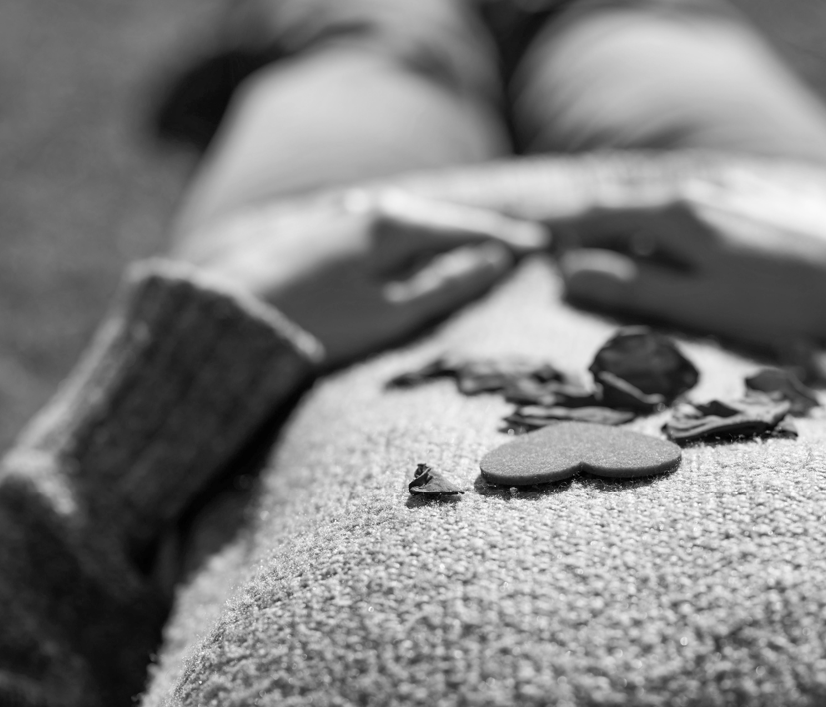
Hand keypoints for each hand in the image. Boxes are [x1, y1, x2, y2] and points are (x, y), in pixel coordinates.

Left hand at [175, 189, 548, 367]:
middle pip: (439, 216)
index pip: (466, 227)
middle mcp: (370, 207)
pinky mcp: (319, 228)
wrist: (229, 320)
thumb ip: (447, 284)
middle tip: (520, 242)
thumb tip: (494, 260)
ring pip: (409, 218)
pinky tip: (412, 240)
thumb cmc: (316, 325)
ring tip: (475, 242)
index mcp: (394, 224)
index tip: (540, 247)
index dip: (506, 238)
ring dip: (445, 229)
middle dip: (480, 230)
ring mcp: (342, 214)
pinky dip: (411, 233)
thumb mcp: (392, 313)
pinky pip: (382, 223)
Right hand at [556, 168, 825, 352]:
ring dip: (632, 217)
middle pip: (630, 197)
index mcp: (679, 212)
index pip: (601, 210)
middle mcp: (702, 186)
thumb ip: (635, 287)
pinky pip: (699, 197)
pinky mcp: (763, 195)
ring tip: (615, 244)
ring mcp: (735, 186)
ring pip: (665, 196)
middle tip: (565, 244)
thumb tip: (570, 274)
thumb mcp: (700, 304)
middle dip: (593, 219)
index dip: (565, 228)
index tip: (535, 246)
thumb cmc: (782, 305)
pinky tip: (679, 236)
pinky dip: (671, 215)